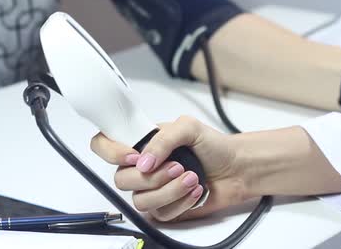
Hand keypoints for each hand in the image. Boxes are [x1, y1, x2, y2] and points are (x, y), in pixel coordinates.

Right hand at [90, 116, 246, 221]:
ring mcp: (152, 188)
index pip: (104, 144)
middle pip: (120, 179)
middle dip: (152, 176)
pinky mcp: (165, 207)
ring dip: (169, 190)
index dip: (111, 152)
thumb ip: (164, 138)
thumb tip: (143, 161)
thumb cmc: (214, 146)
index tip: (134, 156)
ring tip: (192, 177)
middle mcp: (143, 166)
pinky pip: (159, 213)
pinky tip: (195, 190)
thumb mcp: (190, 127)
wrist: (236, 169)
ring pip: (140, 200)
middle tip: (177, 167)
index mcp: (142, 142)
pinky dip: (180, 202)